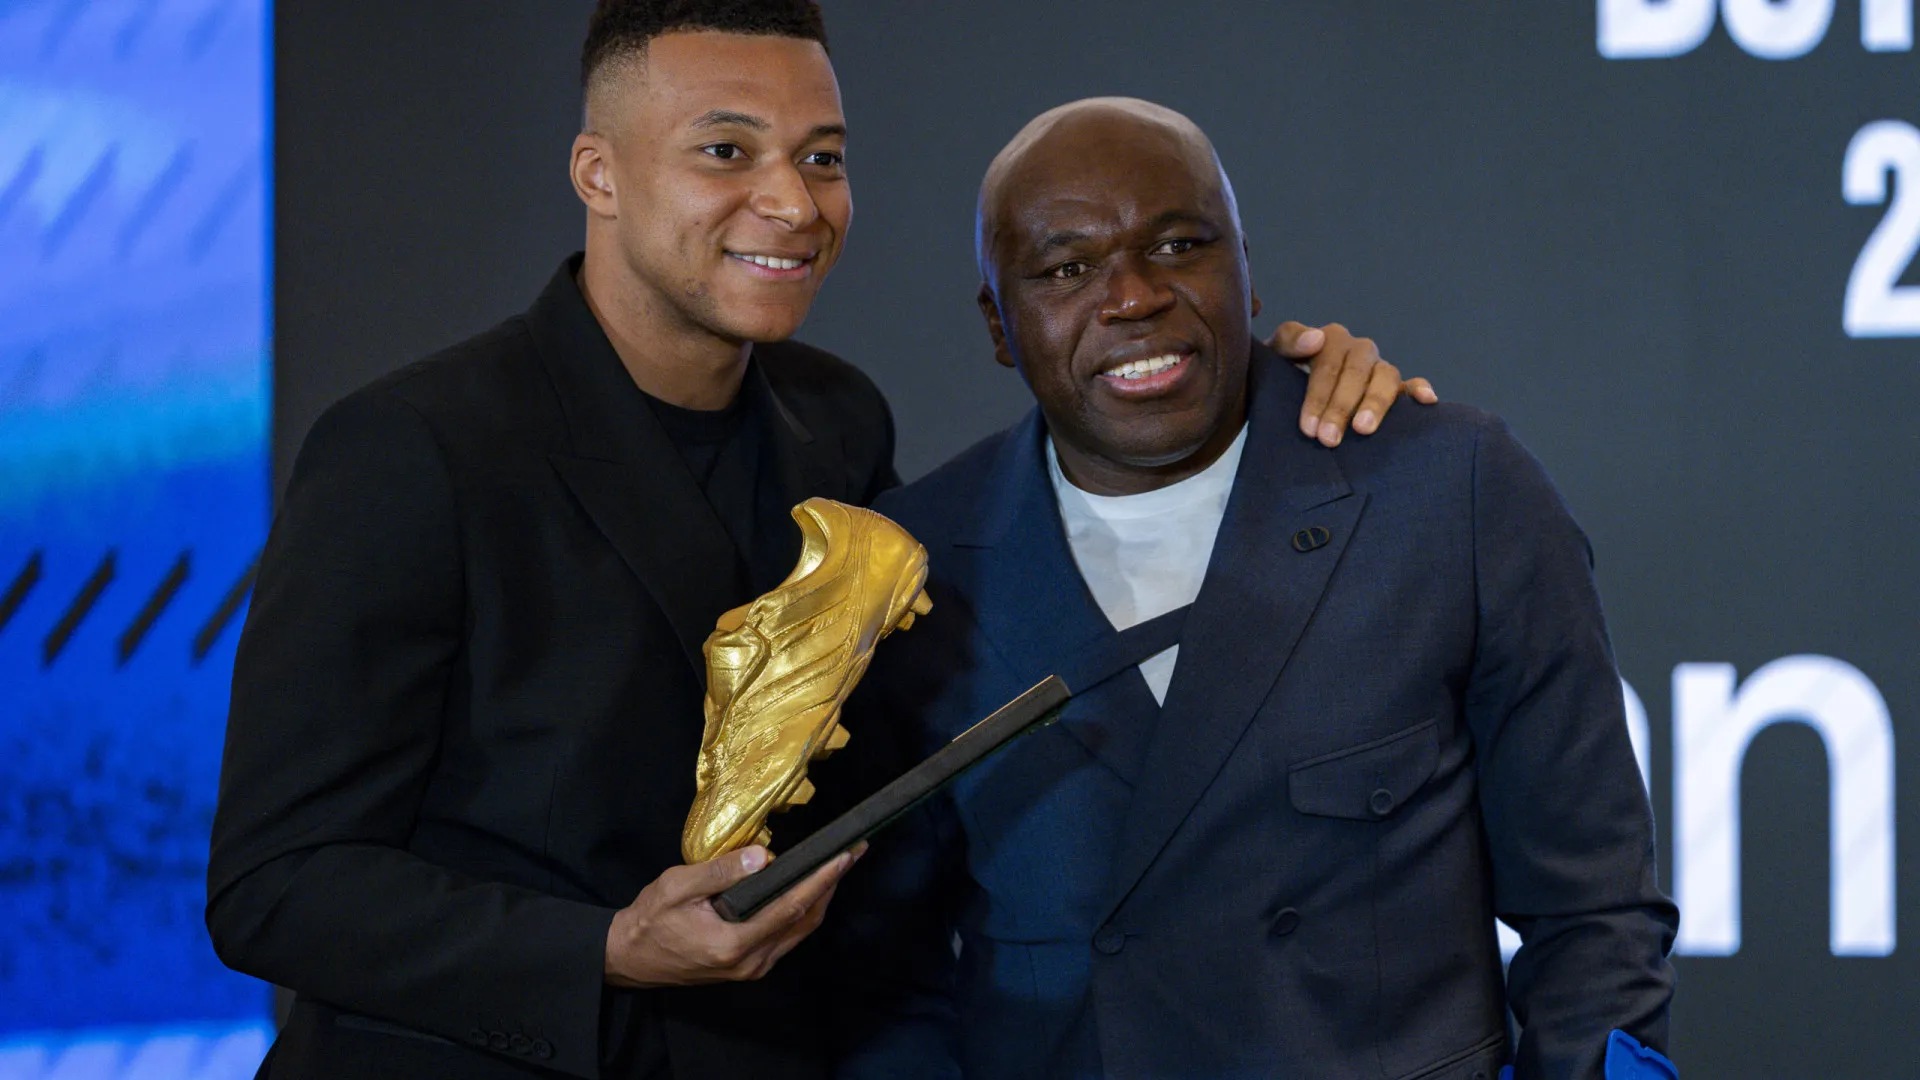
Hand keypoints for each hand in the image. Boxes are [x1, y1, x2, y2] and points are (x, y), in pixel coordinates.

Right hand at [604, 842, 863, 988]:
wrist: (630, 958)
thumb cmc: (650, 919)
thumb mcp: (677, 887)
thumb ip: (720, 872)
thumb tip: (765, 855)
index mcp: (733, 944)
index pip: (790, 908)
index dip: (821, 881)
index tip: (843, 855)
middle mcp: (751, 962)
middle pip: (805, 922)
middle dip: (832, 885)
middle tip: (854, 852)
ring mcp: (752, 968)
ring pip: (800, 932)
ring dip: (823, 898)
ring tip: (840, 865)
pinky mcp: (750, 966)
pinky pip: (788, 937)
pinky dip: (805, 911)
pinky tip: (811, 888)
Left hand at [1270, 322, 1437, 446]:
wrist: (1287, 388)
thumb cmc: (1281, 375)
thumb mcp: (1274, 356)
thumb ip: (1289, 341)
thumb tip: (1316, 338)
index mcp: (1330, 339)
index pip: (1327, 362)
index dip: (1318, 395)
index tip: (1308, 428)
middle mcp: (1357, 350)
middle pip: (1355, 372)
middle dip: (1341, 407)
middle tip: (1327, 439)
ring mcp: (1377, 367)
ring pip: (1386, 376)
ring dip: (1375, 403)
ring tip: (1363, 430)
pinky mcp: (1395, 387)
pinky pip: (1412, 383)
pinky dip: (1420, 389)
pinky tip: (1427, 401)